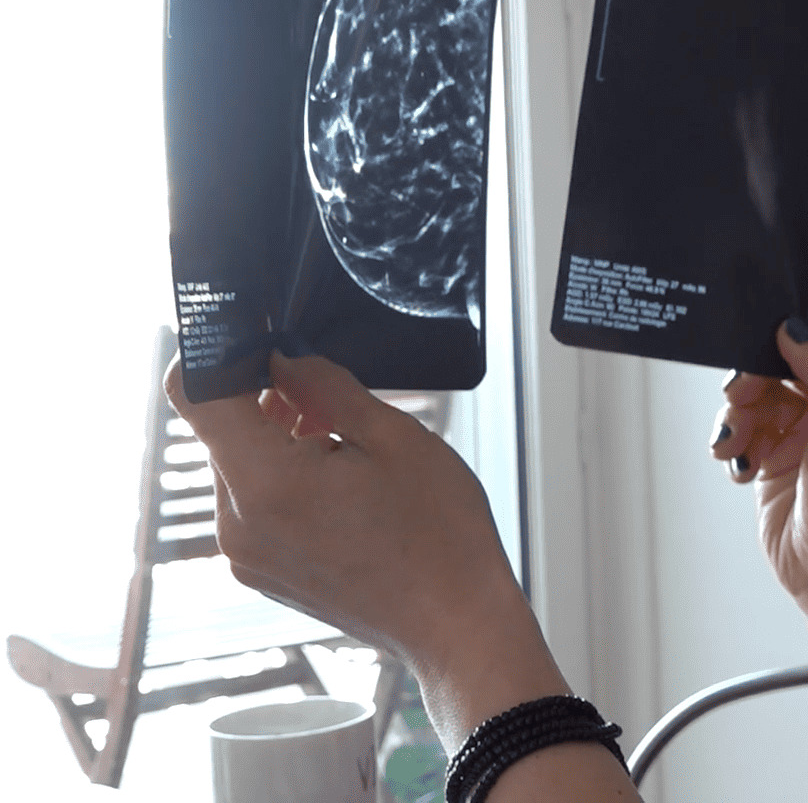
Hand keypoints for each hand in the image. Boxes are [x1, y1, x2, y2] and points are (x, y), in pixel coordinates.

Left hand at [165, 352, 564, 741]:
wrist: (456, 623)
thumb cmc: (440, 536)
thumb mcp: (395, 438)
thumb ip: (325, 388)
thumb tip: (281, 357)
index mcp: (268, 483)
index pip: (194, 395)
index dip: (215, 353)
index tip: (255, 339)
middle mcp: (239, 524)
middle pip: (220, 432)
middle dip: (267, 403)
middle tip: (333, 400)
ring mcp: (246, 555)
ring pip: (239, 468)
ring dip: (280, 443)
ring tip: (351, 452)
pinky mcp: (261, 573)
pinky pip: (253, 506)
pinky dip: (286, 481)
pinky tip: (344, 488)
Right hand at [711, 318, 807, 613]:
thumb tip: (798, 329)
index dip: (798, 340)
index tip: (769, 343)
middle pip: (787, 365)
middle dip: (756, 379)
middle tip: (740, 396)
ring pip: (760, 395)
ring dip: (739, 414)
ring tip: (735, 444)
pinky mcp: (779, 457)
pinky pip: (746, 428)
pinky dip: (735, 442)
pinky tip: (742, 466)